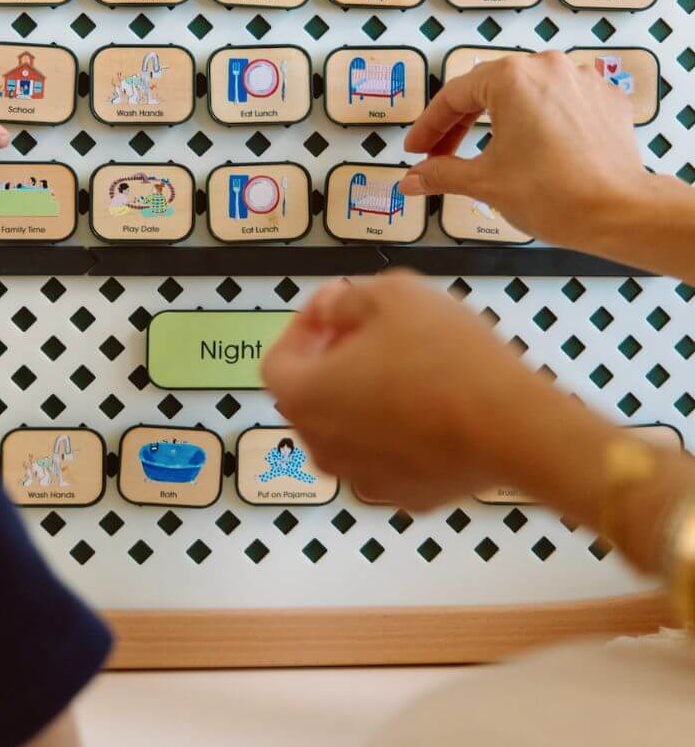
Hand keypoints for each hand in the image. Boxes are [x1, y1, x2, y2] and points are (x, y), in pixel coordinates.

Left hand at [260, 273, 555, 510]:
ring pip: (347, 429)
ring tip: (402, 368)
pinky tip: (430, 408)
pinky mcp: (405, 496)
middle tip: (370, 333)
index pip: (277, 361)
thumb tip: (329, 309)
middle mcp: (322, 446)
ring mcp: (363, 479)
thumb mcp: (390, 294)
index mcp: (304, 397)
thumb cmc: (442, 353)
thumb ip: (344, 299)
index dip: (302, 328)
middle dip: (330, 360)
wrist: (513, 427)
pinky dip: (394, 432)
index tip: (335, 309)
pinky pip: (385, 456)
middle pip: (310, 396)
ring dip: (361, 398)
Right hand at [400, 51, 646, 247]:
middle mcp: (547, 67)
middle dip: (459, 125)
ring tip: (486, 152)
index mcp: (511, 78)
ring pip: (525, 93)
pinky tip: (531, 148)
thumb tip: (412, 179)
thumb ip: (440, 174)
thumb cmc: (555, 194)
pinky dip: (539, 121)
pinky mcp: (605, 98)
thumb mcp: (482, 182)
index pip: (453, 97)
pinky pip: (560, 101)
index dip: (428, 126)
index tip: (417, 149)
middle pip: (488, 90)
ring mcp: (581, 80)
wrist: (618, 212)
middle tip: (439, 155)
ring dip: (499, 120)